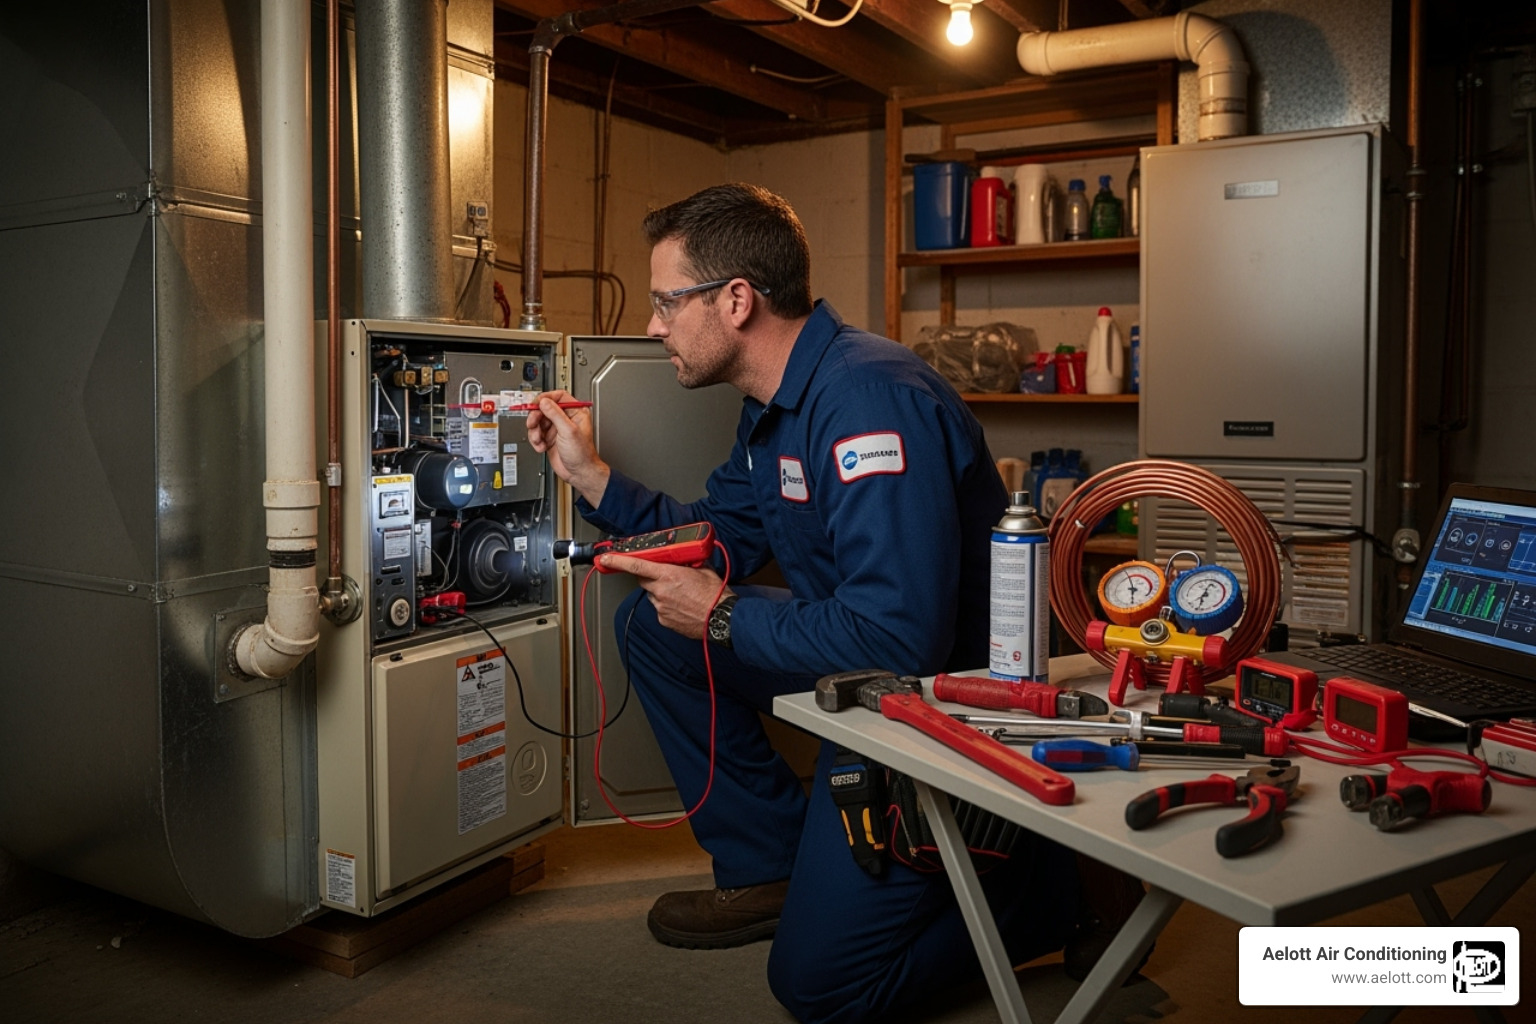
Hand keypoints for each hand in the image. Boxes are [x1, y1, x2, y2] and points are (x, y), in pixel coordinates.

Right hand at [525, 389, 608, 504]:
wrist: (579, 473)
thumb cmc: (582, 454)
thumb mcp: (568, 431)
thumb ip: (555, 414)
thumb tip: (545, 402)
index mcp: (575, 412)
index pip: (558, 397)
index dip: (545, 398)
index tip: (536, 403)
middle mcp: (566, 419)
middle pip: (544, 408)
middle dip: (536, 417)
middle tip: (532, 423)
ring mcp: (557, 428)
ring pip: (538, 421)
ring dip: (535, 431)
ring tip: (538, 440)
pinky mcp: (549, 438)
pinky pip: (536, 434)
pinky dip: (536, 440)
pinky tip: (542, 447)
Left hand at [599, 554, 729, 640]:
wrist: (722, 619)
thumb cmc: (715, 594)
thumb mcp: (703, 569)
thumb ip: (688, 562)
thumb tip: (686, 556)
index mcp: (668, 575)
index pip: (636, 566)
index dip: (617, 561)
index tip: (605, 559)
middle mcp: (661, 591)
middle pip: (643, 580)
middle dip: (650, 577)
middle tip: (666, 576)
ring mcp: (661, 608)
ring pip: (653, 596)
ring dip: (662, 592)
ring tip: (682, 595)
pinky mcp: (664, 620)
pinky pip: (660, 609)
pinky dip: (667, 606)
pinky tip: (682, 606)